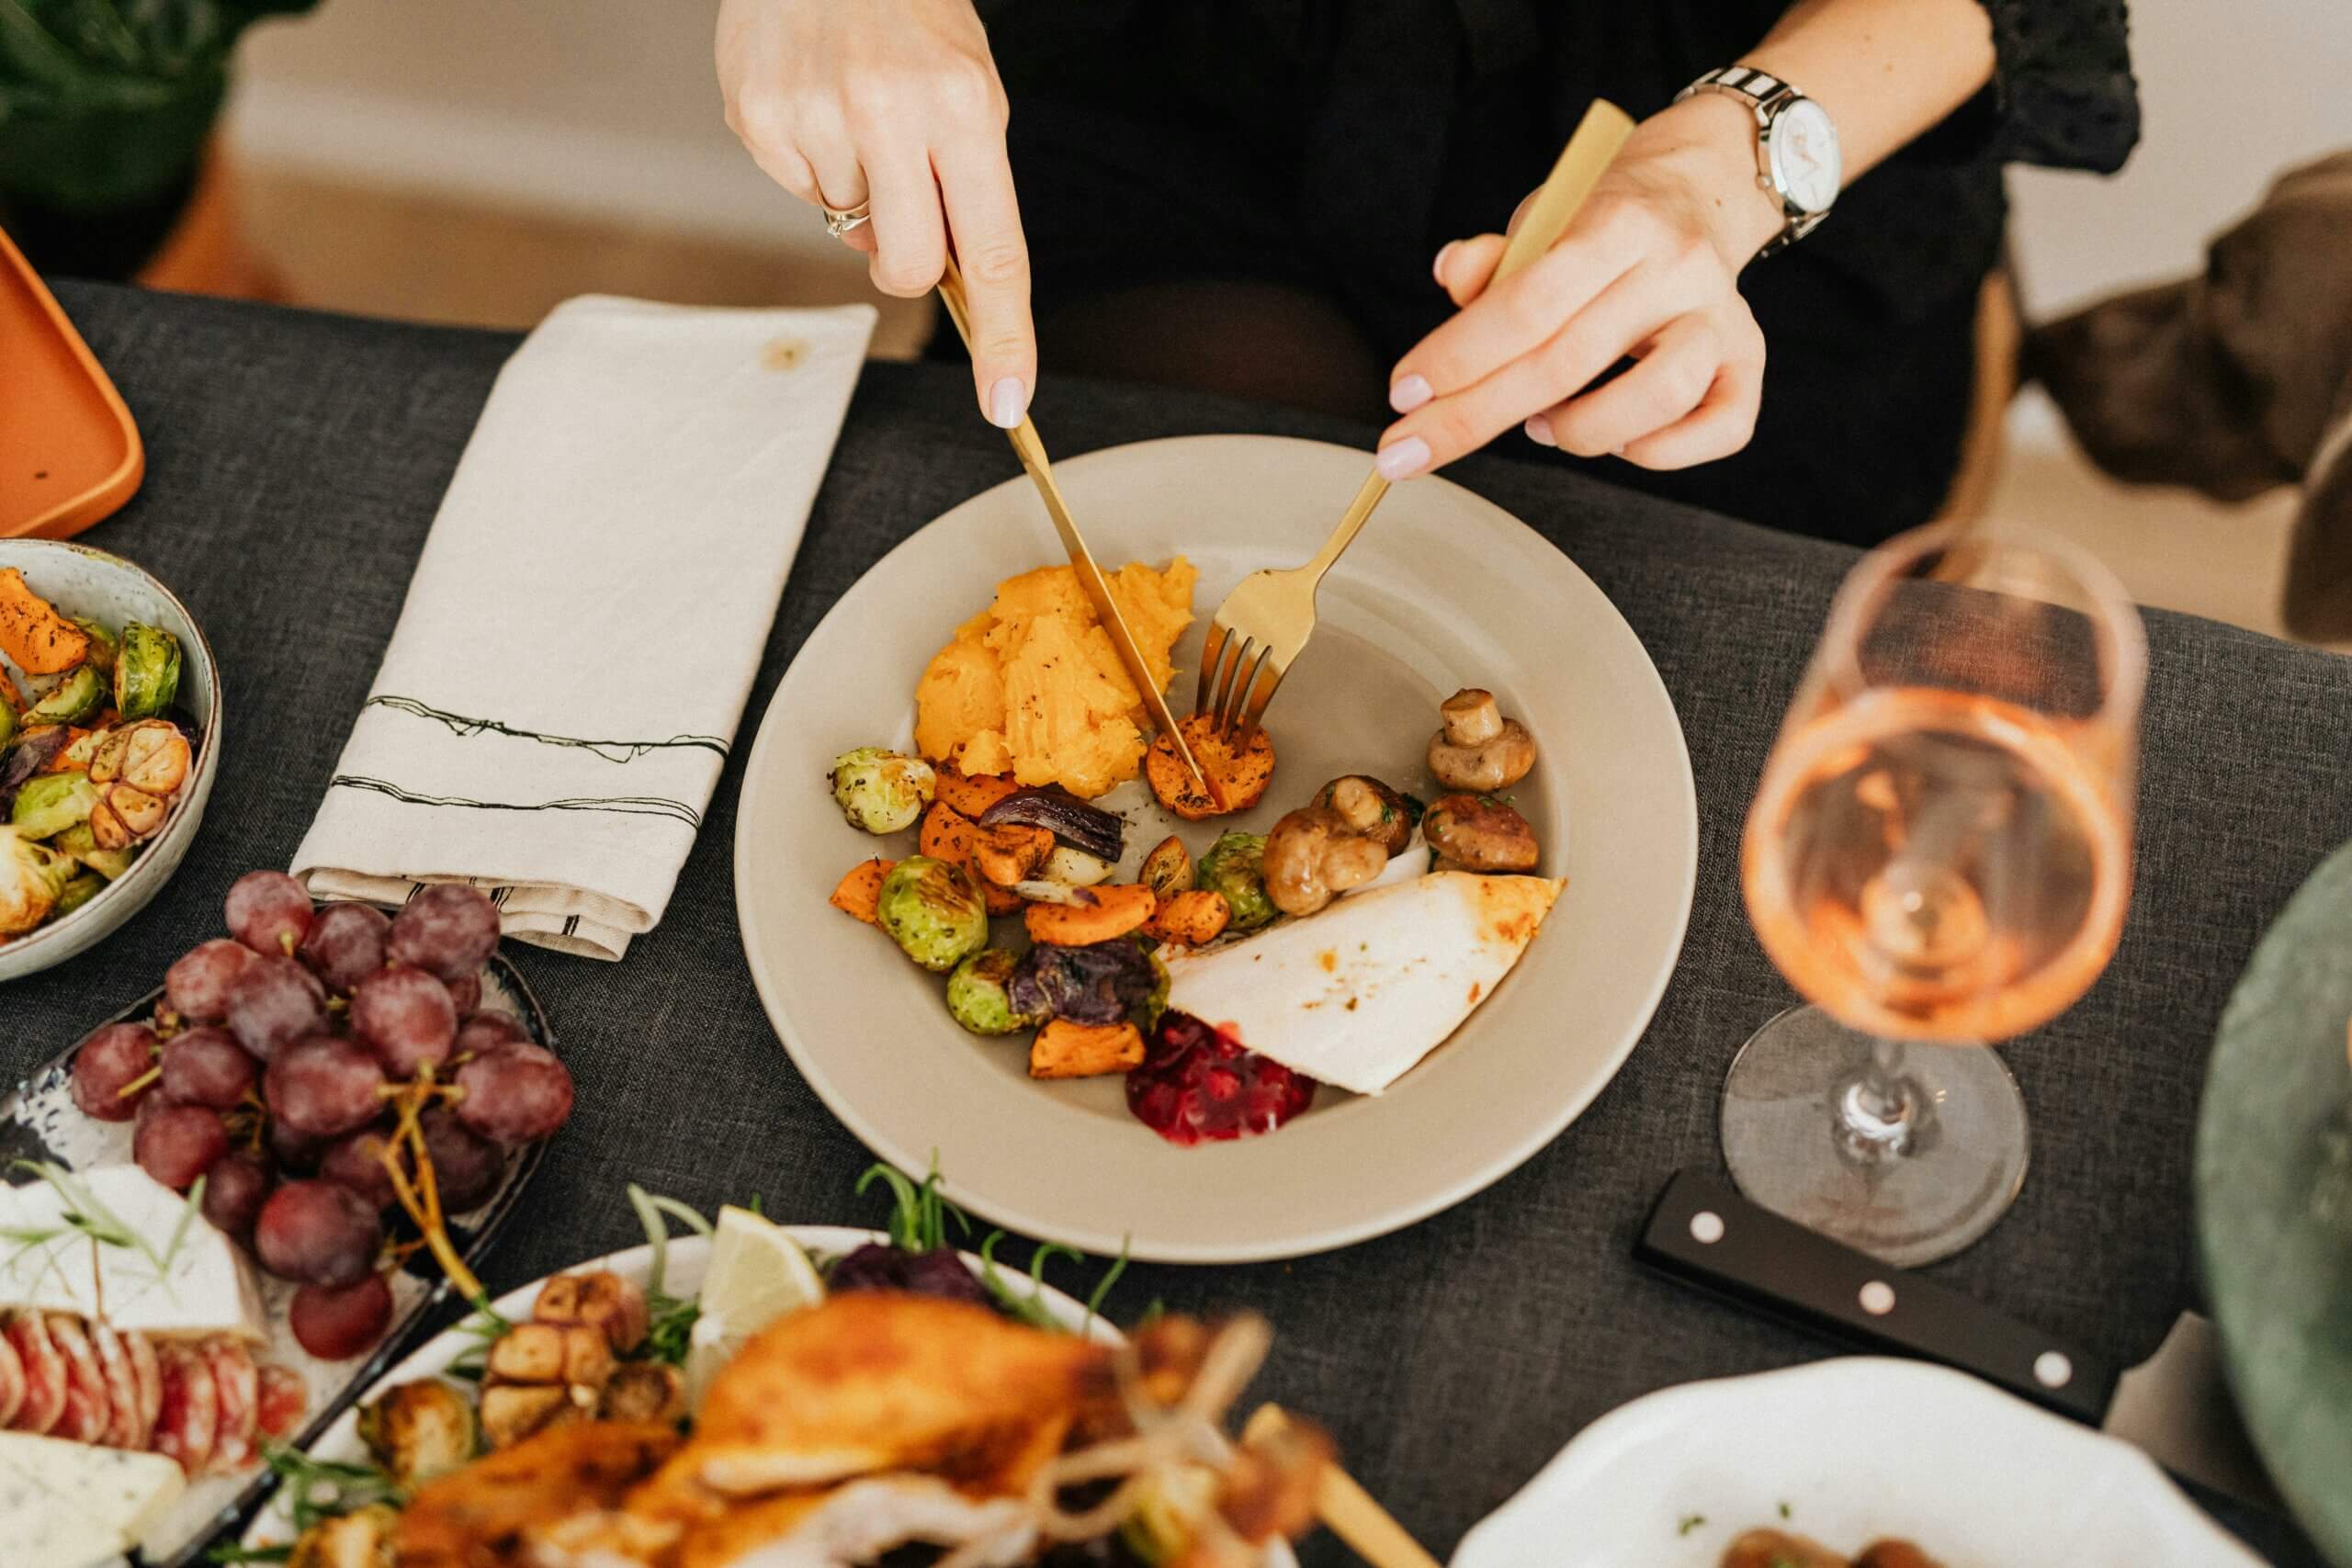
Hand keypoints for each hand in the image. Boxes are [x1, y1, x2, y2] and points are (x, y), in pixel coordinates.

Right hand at [716, 0, 1033, 426]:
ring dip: (855, 187)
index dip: (1004, 338)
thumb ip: (962, 183)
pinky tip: (814, 100)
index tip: (1007, 404)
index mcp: (963, 109)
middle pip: (907, 267)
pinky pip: (795, 188)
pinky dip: (808, 160)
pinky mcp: (758, 117)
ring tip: (854, 108)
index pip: (994, 254)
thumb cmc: (908, 15)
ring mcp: (817, 117)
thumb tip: (921, 270)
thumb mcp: (967, 86)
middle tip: (899, 204)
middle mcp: (891, 114)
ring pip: (846, 225)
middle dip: (905, 261)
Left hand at [1375, 94, 1784, 479]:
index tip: (1402, 393)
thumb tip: (1452, 275)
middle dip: (1473, 415)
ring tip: (1540, 425)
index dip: (1459, 355)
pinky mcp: (1750, 359)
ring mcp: (1722, 317)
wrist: (1700, 189)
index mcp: (1618, 222)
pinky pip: (1722, 428)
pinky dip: (1660, 452)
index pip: (1528, 302)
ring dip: (1580, 431)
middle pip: (1567, 362)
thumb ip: (1494, 258)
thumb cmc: (1603, 218)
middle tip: (1410, 449)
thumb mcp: (1542, 217)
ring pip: (1659, 398)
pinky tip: (1615, 440)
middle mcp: (1677, 268)